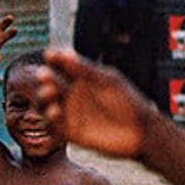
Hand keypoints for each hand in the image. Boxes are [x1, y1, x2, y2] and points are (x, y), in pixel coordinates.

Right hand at [42, 49, 161, 158]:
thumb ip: (86, 69)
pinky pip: (52, 126)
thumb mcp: (108, 81)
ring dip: (43, 98)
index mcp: (82, 79)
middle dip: (45, 79)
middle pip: (51, 84)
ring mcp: (70, 113)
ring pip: (47, 104)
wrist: (140, 133)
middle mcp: (73, 95)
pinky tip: (54, 112)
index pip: (61, 66)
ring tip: (48, 93)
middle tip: (44, 75)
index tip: (49, 54)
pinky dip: (49, 119)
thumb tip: (64, 51)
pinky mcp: (69, 132)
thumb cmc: (128, 102)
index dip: (54, 59)